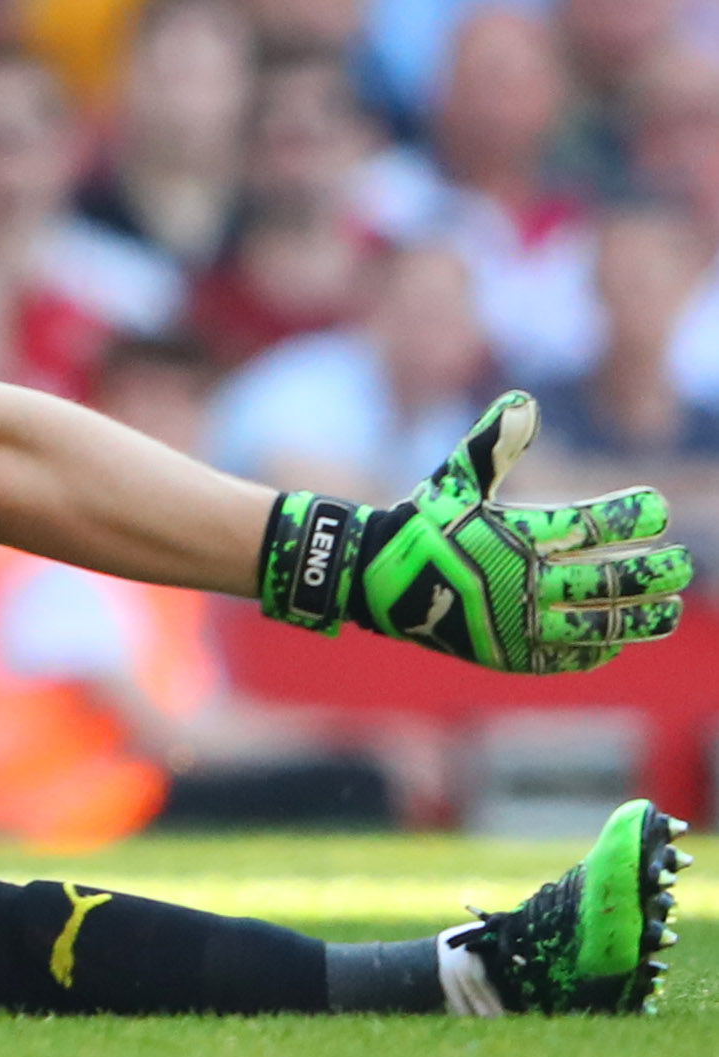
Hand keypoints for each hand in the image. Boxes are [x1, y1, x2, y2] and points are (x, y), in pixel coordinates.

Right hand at [256, 394, 690, 671]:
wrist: (374, 581)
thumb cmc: (423, 525)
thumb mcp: (454, 479)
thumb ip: (494, 442)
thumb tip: (526, 400)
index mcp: (514, 535)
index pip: (590, 525)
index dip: (631, 516)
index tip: (659, 508)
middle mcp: (523, 581)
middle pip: (608, 580)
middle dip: (652, 573)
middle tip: (682, 564)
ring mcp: (521, 623)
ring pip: (600, 624)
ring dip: (642, 618)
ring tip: (671, 610)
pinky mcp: (513, 655)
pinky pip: (571, 656)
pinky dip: (602, 647)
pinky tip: (620, 637)